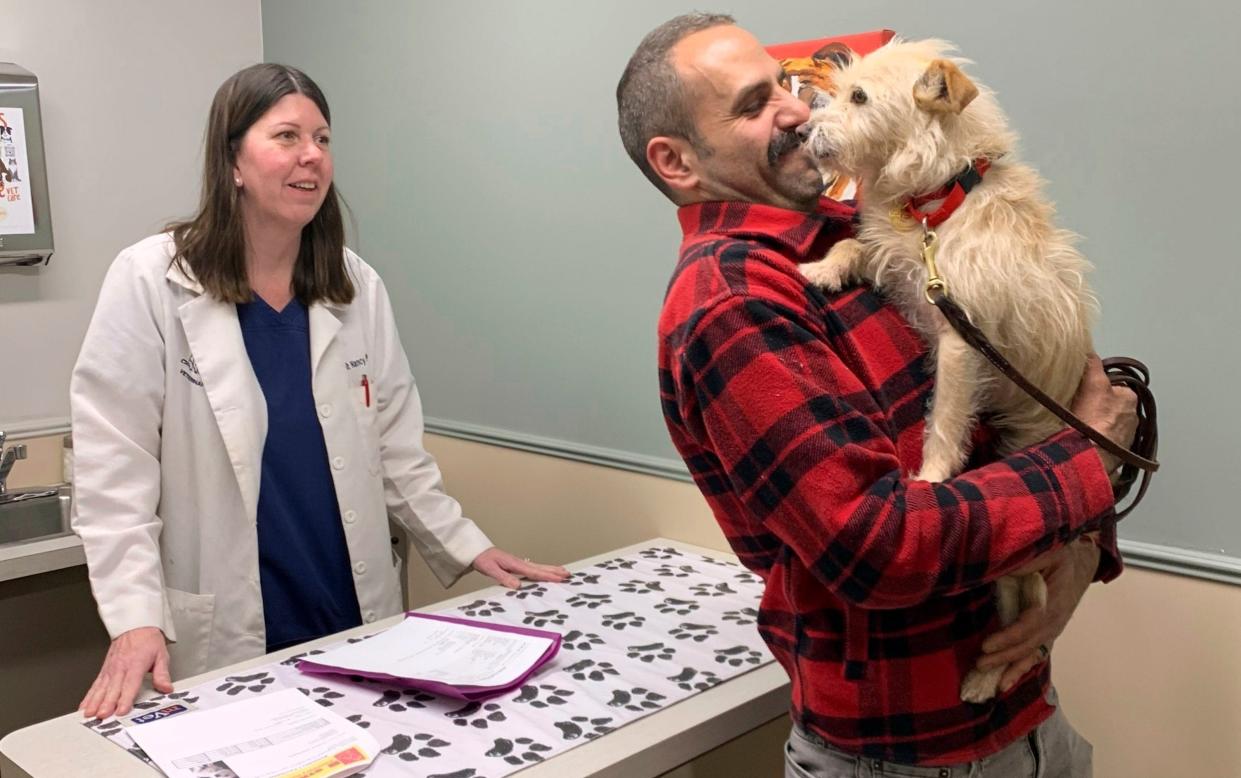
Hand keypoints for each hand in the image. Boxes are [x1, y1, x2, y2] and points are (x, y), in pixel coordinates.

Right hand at [79, 626, 171, 719]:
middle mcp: (121, 667)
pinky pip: (96, 685)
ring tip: (89, 714)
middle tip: (102, 716)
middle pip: (113, 688)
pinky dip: (89, 696)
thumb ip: (162, 674)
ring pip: (101, 688)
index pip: (130, 684)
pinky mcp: (104, 670)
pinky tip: (84, 706)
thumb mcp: (161, 655)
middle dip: (107, 703)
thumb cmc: (148, 639)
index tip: (121, 710)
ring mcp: (110, 669)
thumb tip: (166, 688)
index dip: (125, 699)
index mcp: (136, 664)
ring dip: (94, 702)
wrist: (135, 625)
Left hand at [471, 547, 569, 588]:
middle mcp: (519, 563)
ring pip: (538, 567)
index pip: (534, 572)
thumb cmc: (483, 559)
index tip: (559, 578)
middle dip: (554, 571)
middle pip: (540, 568)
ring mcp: (518, 563)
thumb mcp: (491, 569)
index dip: (548, 576)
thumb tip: (518, 586)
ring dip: (551, 570)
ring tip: (563, 572)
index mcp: (515, 564)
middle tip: (568, 574)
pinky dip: (542, 570)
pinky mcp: (516, 565)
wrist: (476, 551)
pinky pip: (532, 568)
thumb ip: (504, 577)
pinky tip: (545, 572)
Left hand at [976, 539, 1099, 691]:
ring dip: (1012, 669)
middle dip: (1005, 657)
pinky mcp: (1046, 633)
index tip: (987, 645)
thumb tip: (1001, 567)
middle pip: (1030, 644)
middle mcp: (1056, 620)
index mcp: (1055, 599)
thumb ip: (1028, 559)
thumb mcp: (1047, 550)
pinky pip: (1033, 654)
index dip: (1010, 636)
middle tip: (980, 664)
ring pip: (1032, 654)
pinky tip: (1004, 683)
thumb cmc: (1060, 555)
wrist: (1080, 562)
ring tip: (992, 684)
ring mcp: (1052, 629)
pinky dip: (1020, 669)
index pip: (1031, 623)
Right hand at [1069, 353, 1137, 472]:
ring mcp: (1125, 438)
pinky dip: (1095, 441)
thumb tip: (1089, 352)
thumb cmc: (1092, 421)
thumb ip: (1092, 365)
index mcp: (1130, 398)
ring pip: (1106, 424)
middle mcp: (1132, 418)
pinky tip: (1082, 441)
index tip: (1080, 390)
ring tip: (1077, 427)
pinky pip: (1104, 442)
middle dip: (1095, 406)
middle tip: (1076, 409)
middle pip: (1109, 404)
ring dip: (1095, 425)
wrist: (1088, 457)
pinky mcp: (1116, 455)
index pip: (1110, 384)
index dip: (1093, 385)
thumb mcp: (1092, 384)